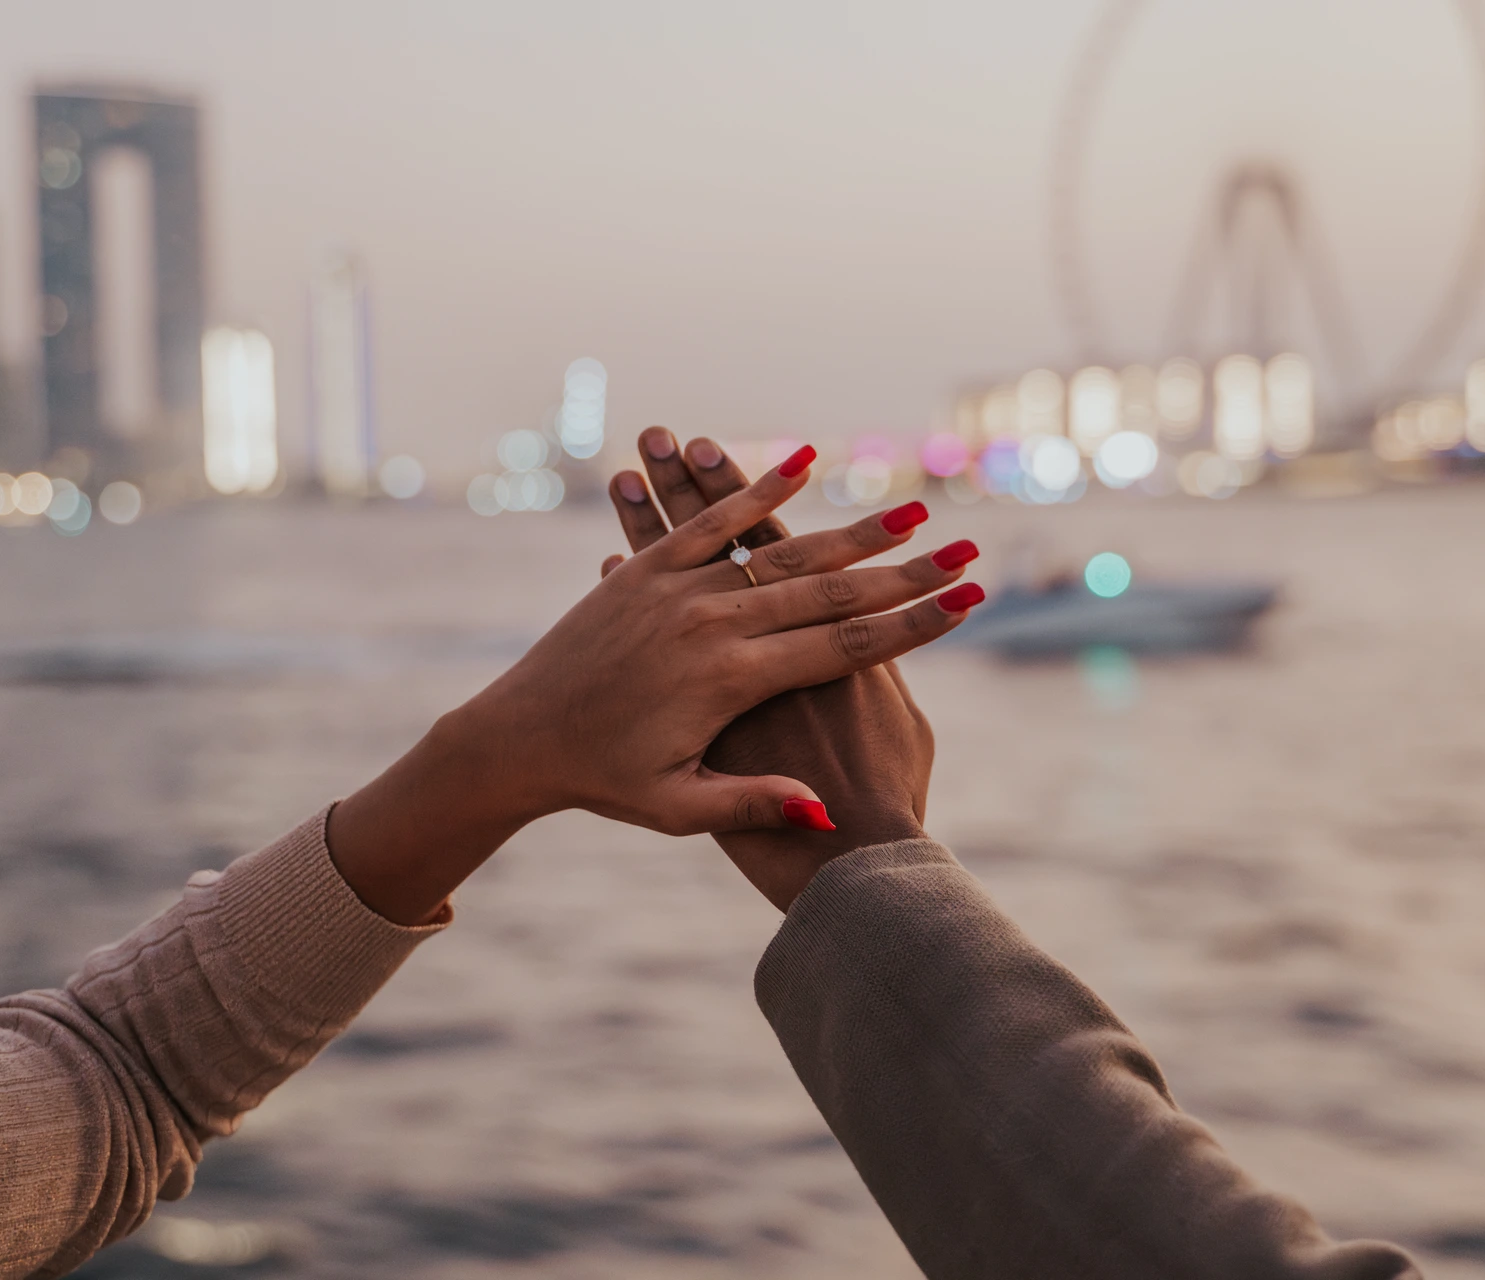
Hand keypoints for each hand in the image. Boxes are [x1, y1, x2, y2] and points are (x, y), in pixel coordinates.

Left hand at [606, 429, 972, 908]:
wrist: (515, 740)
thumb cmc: (603, 783)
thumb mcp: (677, 808)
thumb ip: (751, 804)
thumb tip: (821, 813)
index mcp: (729, 682)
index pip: (844, 646)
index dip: (914, 621)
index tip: (970, 600)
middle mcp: (709, 625)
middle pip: (828, 591)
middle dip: (904, 571)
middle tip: (963, 546)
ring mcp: (675, 590)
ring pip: (778, 549)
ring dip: (848, 526)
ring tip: (908, 508)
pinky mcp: (644, 571)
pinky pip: (709, 523)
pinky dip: (754, 489)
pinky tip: (802, 461)